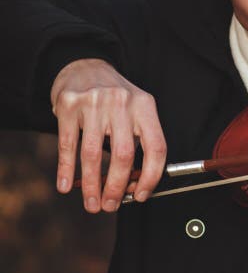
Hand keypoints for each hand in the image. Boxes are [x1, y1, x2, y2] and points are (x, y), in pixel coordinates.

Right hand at [50, 58, 166, 212]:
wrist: (84, 66)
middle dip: (117, 186)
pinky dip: (65, 169)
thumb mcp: (135, 112)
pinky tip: (65, 185)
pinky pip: (67, 144)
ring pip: (92, 153)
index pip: (156, 147)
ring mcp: (94, 102)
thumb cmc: (115, 100)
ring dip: (91, 184)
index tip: (141, 195)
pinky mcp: (68, 104)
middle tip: (111, 206)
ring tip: (92, 204)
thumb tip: (133, 186)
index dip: (151, 176)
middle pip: (123, 154)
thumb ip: (138, 143)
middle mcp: (121, 103)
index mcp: (145, 106)